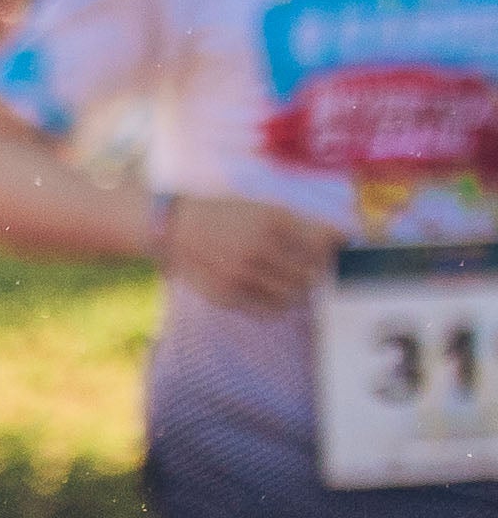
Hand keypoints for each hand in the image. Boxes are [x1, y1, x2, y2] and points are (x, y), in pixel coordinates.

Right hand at [164, 193, 339, 316]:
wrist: (171, 227)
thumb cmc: (223, 214)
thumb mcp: (262, 207)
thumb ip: (303, 224)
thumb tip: (345, 240)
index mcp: (272, 220)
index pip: (325, 244)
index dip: (334, 249)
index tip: (332, 251)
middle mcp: (258, 246)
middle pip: (313, 273)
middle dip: (315, 271)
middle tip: (305, 266)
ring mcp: (242, 273)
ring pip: (295, 295)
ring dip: (297, 290)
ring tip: (284, 278)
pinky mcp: (227, 294)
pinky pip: (270, 310)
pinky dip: (277, 304)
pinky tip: (267, 290)